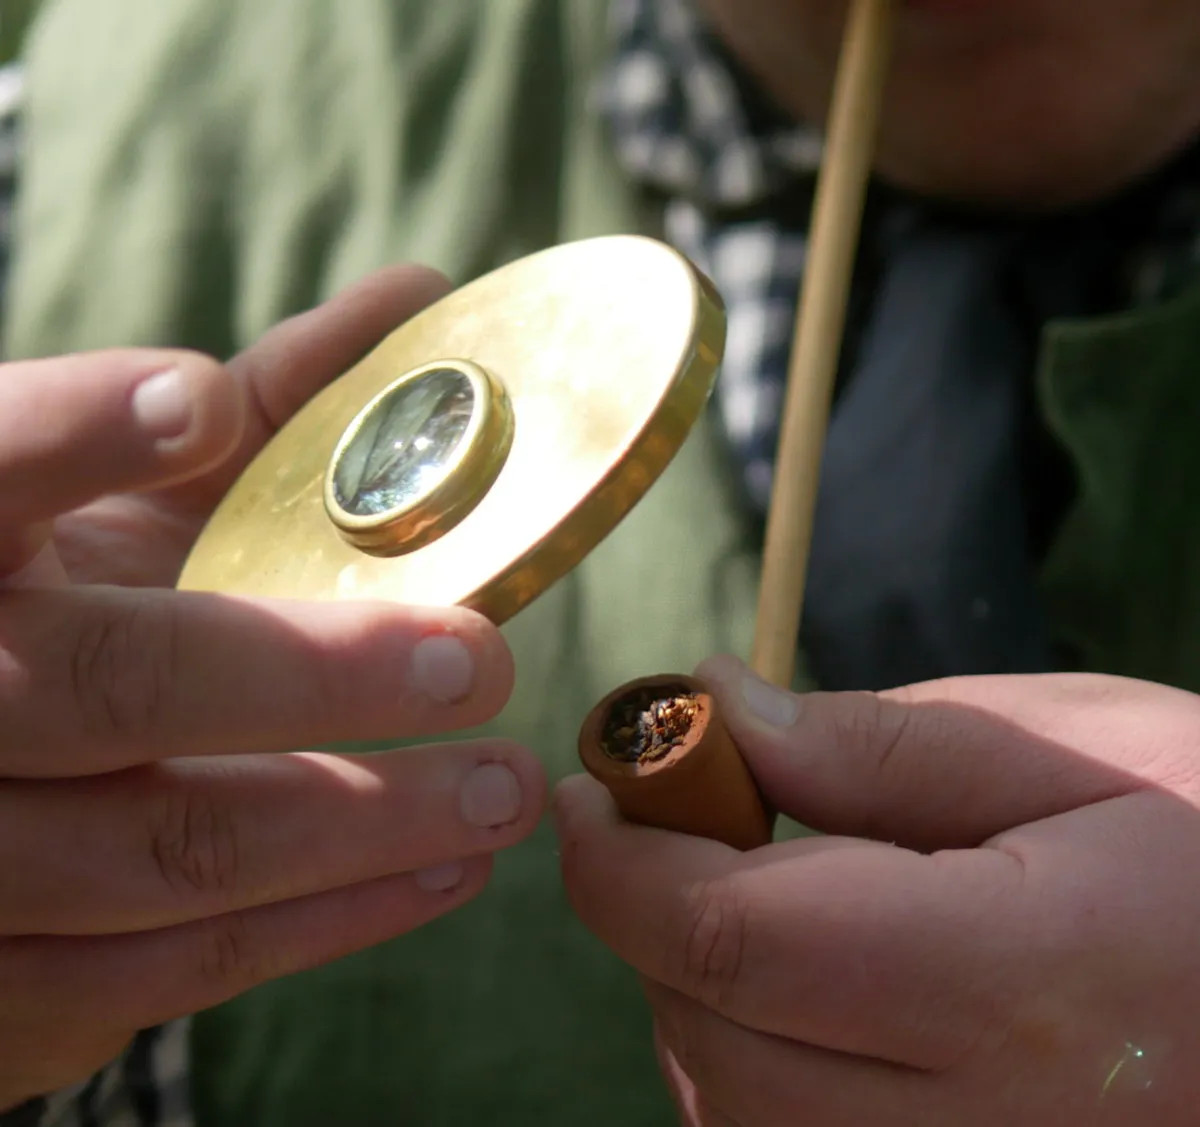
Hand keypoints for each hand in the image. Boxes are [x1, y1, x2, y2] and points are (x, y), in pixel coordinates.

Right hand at [0, 268, 545, 1109]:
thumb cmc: (50, 594)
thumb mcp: (112, 496)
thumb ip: (252, 405)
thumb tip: (416, 294)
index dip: (73, 437)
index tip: (193, 397)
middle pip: (110, 684)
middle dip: (311, 676)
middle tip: (482, 659)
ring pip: (159, 850)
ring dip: (356, 824)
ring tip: (503, 792)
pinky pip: (159, 973)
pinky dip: (318, 923)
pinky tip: (440, 872)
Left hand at [556, 656, 1199, 1125]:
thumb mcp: (1083, 753)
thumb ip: (880, 745)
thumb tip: (715, 708)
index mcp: (1021, 990)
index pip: (734, 941)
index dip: (623, 862)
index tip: (590, 787)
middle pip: (711, 1038)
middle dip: (647, 917)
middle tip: (678, 819)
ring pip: (734, 1118)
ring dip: (696, 995)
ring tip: (761, 900)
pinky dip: (753, 1071)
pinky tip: (811, 999)